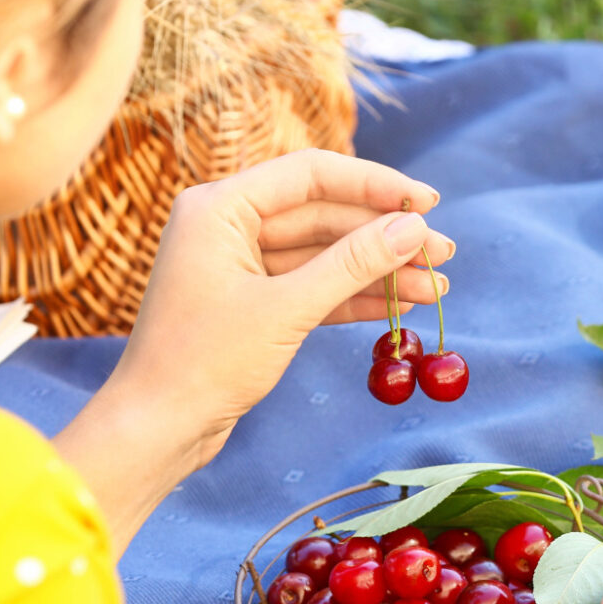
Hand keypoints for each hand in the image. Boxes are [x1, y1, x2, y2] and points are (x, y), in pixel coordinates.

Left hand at [113, 149, 454, 465]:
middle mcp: (226, 226)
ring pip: (321, 256)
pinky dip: (352, 297)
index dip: (376, 185)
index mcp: (219, 206)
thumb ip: (352, 264)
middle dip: (384, 236)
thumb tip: (413, 227)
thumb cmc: (207, 363)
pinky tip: (400, 306)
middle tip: (444, 253)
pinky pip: (309, 288)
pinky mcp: (249, 305)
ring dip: (377, 271)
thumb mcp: (287, 309)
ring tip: (437, 287)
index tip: (429, 203)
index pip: (312, 174)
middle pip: (322, 215)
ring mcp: (237, 266)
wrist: (157, 429)